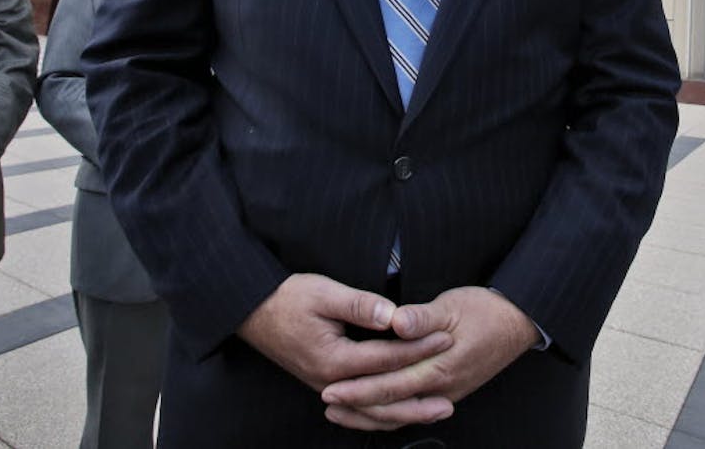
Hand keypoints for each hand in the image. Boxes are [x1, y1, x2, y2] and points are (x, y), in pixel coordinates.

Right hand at [237, 274, 453, 397]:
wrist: (254, 311)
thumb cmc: (289, 298)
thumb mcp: (325, 293)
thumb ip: (361, 306)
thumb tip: (393, 315)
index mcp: (334, 360)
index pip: (387, 358)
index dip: (419, 347)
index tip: (446, 338)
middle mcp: (331, 382)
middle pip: (383, 397)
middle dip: (418, 397)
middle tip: (450, 398)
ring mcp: (327, 387)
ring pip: (372, 409)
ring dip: (405, 412)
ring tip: (437, 410)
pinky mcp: (327, 384)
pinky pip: (361, 406)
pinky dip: (384, 412)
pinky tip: (402, 410)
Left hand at [319, 286, 539, 431]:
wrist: (518, 323)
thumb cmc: (486, 311)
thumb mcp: (452, 306)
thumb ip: (422, 317)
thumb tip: (397, 322)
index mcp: (440, 367)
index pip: (391, 384)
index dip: (359, 388)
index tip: (332, 387)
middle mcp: (442, 387)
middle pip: (392, 405)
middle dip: (357, 406)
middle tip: (327, 402)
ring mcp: (447, 393)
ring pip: (402, 413)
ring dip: (370, 415)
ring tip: (341, 411)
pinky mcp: (449, 391)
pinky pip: (414, 410)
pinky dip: (391, 412)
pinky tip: (377, 409)